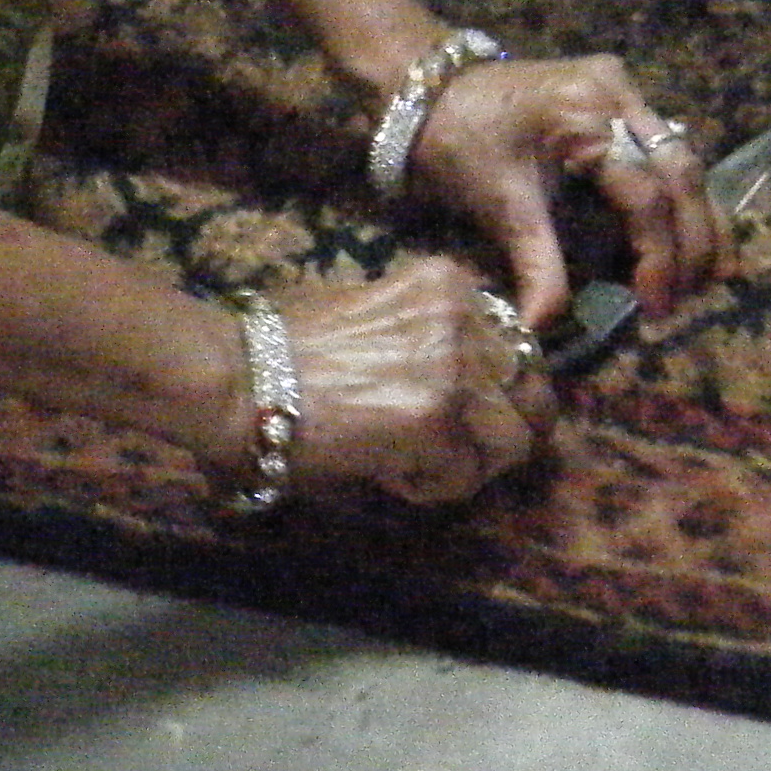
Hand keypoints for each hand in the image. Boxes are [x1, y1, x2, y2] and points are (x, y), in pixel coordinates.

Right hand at [270, 257, 556, 507]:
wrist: (238, 378)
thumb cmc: (280, 345)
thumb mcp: (370, 306)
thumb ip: (424, 329)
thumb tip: (462, 374)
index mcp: (448, 284)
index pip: (516, 342)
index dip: (495, 385)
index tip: (462, 409)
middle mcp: (464, 318)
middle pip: (532, 391)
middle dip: (500, 428)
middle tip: (455, 451)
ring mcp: (457, 371)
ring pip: (513, 441)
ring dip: (469, 462)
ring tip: (415, 463)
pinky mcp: (440, 424)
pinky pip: (466, 477)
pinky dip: (433, 487)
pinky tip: (388, 472)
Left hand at [403, 54, 730, 332]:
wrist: (427, 87)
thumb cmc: (457, 140)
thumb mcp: (497, 204)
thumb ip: (535, 266)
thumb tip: (543, 330)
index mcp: (586, 113)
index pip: (645, 193)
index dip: (659, 255)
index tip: (656, 306)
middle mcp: (617, 92)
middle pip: (681, 172)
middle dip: (693, 241)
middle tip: (689, 298)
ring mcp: (622, 88)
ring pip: (685, 158)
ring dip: (700, 219)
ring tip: (708, 278)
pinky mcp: (618, 95)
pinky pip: (666, 148)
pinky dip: (680, 195)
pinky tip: (691, 235)